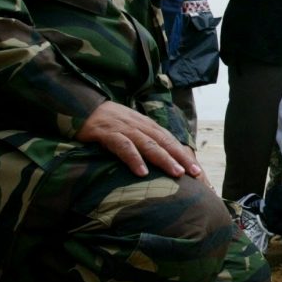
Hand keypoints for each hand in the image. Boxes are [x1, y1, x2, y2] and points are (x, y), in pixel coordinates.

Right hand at [76, 101, 202, 178]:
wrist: (84, 108)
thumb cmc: (111, 123)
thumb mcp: (132, 129)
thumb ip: (147, 141)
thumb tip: (165, 160)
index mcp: (148, 126)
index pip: (171, 141)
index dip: (185, 155)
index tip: (198, 170)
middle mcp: (140, 126)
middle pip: (165, 142)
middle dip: (181, 158)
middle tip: (195, 172)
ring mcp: (125, 129)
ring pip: (149, 145)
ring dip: (164, 159)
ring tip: (176, 173)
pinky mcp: (107, 134)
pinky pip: (123, 147)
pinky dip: (134, 158)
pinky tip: (142, 172)